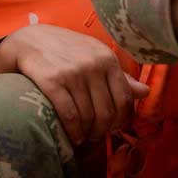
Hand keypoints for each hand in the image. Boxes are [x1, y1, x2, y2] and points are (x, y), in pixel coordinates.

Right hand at [0, 24, 148, 145]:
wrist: (31, 40)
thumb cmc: (69, 50)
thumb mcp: (97, 57)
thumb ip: (121, 76)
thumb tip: (146, 92)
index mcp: (108, 60)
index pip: (124, 98)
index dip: (122, 119)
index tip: (115, 128)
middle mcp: (93, 66)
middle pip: (107, 111)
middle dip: (103, 130)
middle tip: (97, 136)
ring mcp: (73, 73)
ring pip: (88, 115)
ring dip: (88, 133)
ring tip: (85, 138)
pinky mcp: (52, 81)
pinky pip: (69, 114)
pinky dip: (73, 131)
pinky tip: (73, 137)